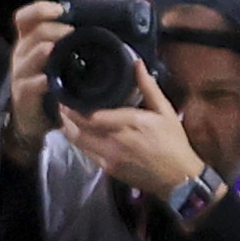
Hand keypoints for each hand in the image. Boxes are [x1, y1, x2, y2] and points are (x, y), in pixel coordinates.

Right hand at [4, 0, 69, 166]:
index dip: (39, 10)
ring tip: (54, 48)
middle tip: (70, 31)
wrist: (35, 116)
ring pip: (28, 57)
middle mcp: (22, 54)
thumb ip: (70, 41)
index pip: (25, 17)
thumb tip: (102, 22)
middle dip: (51, 30)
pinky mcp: (23, 94)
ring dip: (42, 51)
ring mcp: (21, 74)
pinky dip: (40, 81)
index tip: (59, 9)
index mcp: (29, 41)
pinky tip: (49, 80)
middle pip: (31, 34)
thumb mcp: (58, 58)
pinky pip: (31, 84)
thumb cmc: (52, 82)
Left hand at [55, 65, 207, 202]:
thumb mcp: (165, 111)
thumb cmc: (173, 142)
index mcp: (132, 123)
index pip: (93, 116)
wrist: (178, 178)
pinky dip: (77, 140)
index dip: (74, 106)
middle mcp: (117, 140)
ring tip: (63, 114)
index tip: (67, 94)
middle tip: (61, 101)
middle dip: (66, 114)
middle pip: (80, 127)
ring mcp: (110, 156)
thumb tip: (137, 63)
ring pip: (78, 141)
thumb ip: (148, 87)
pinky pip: (85, 152)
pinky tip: (75, 131)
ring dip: (67, 127)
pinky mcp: (108, 168)